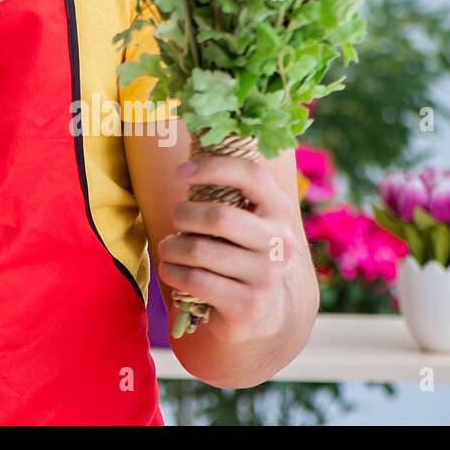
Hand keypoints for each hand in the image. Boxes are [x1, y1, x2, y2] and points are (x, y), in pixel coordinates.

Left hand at [156, 156, 300, 343]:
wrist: (259, 311)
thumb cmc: (236, 250)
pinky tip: (171, 271)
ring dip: (172, 248)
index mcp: (278, 209)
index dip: (213, 168)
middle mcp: (280, 241)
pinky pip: (196, 280)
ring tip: (169, 249)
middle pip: (218, 216)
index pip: (252, 175)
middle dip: (183, 215)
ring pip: (200, 250)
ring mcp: (268, 275)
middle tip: (175, 221)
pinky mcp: (249, 304)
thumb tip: (192, 138)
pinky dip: (173, 273)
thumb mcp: (240, 217)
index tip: (181, 172)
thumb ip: (224, 188)